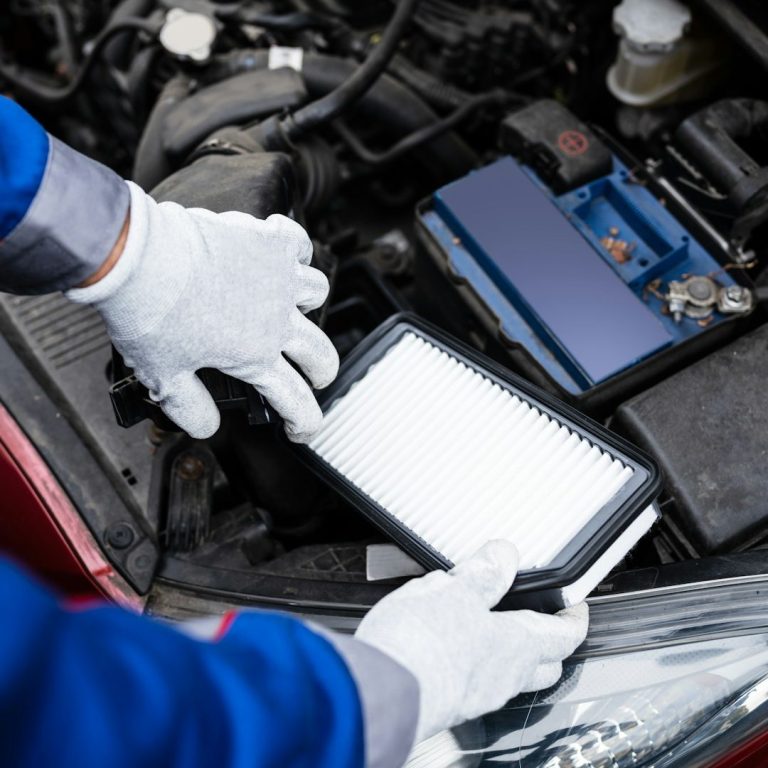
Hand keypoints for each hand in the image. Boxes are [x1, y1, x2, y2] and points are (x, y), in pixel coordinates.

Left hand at [67, 181, 338, 440]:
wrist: (138, 255)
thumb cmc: (149, 311)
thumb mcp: (163, 375)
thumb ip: (190, 407)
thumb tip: (206, 425)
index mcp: (255, 355)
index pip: (294, 399)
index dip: (304, 422)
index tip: (300, 430)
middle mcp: (275, 317)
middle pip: (320, 352)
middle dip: (322, 371)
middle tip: (314, 376)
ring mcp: (276, 277)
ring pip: (317, 292)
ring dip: (310, 305)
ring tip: (296, 308)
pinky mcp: (265, 240)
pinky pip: (298, 243)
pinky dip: (296, 250)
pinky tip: (285, 255)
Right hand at [355, 540, 588, 743]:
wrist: (379, 694)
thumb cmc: (422, 647)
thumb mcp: (456, 591)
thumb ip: (483, 573)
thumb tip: (504, 555)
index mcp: (517, 646)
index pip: (564, 636)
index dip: (574, 618)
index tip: (576, 606)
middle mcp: (504, 678)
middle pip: (544, 666)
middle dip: (548, 645)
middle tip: (542, 622)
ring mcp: (476, 697)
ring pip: (508, 677)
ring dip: (507, 654)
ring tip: (486, 627)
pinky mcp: (447, 705)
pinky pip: (473, 684)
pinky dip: (472, 664)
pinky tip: (448, 648)